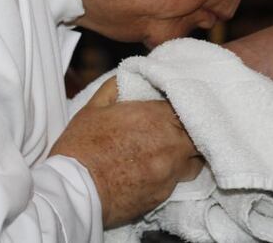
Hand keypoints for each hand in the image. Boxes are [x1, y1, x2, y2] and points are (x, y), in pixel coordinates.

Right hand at [51, 78, 202, 226]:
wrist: (74, 193)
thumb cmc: (81, 148)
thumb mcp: (93, 108)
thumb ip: (116, 87)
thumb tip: (129, 77)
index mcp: (154, 117)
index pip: (186, 106)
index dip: (179, 106)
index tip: (171, 109)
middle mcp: (169, 145)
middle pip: (198, 134)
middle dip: (190, 131)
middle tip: (176, 130)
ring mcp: (169, 172)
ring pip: (195, 161)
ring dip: (187, 155)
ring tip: (170, 153)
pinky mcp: (163, 195)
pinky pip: (178, 182)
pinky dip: (172, 175)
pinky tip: (155, 172)